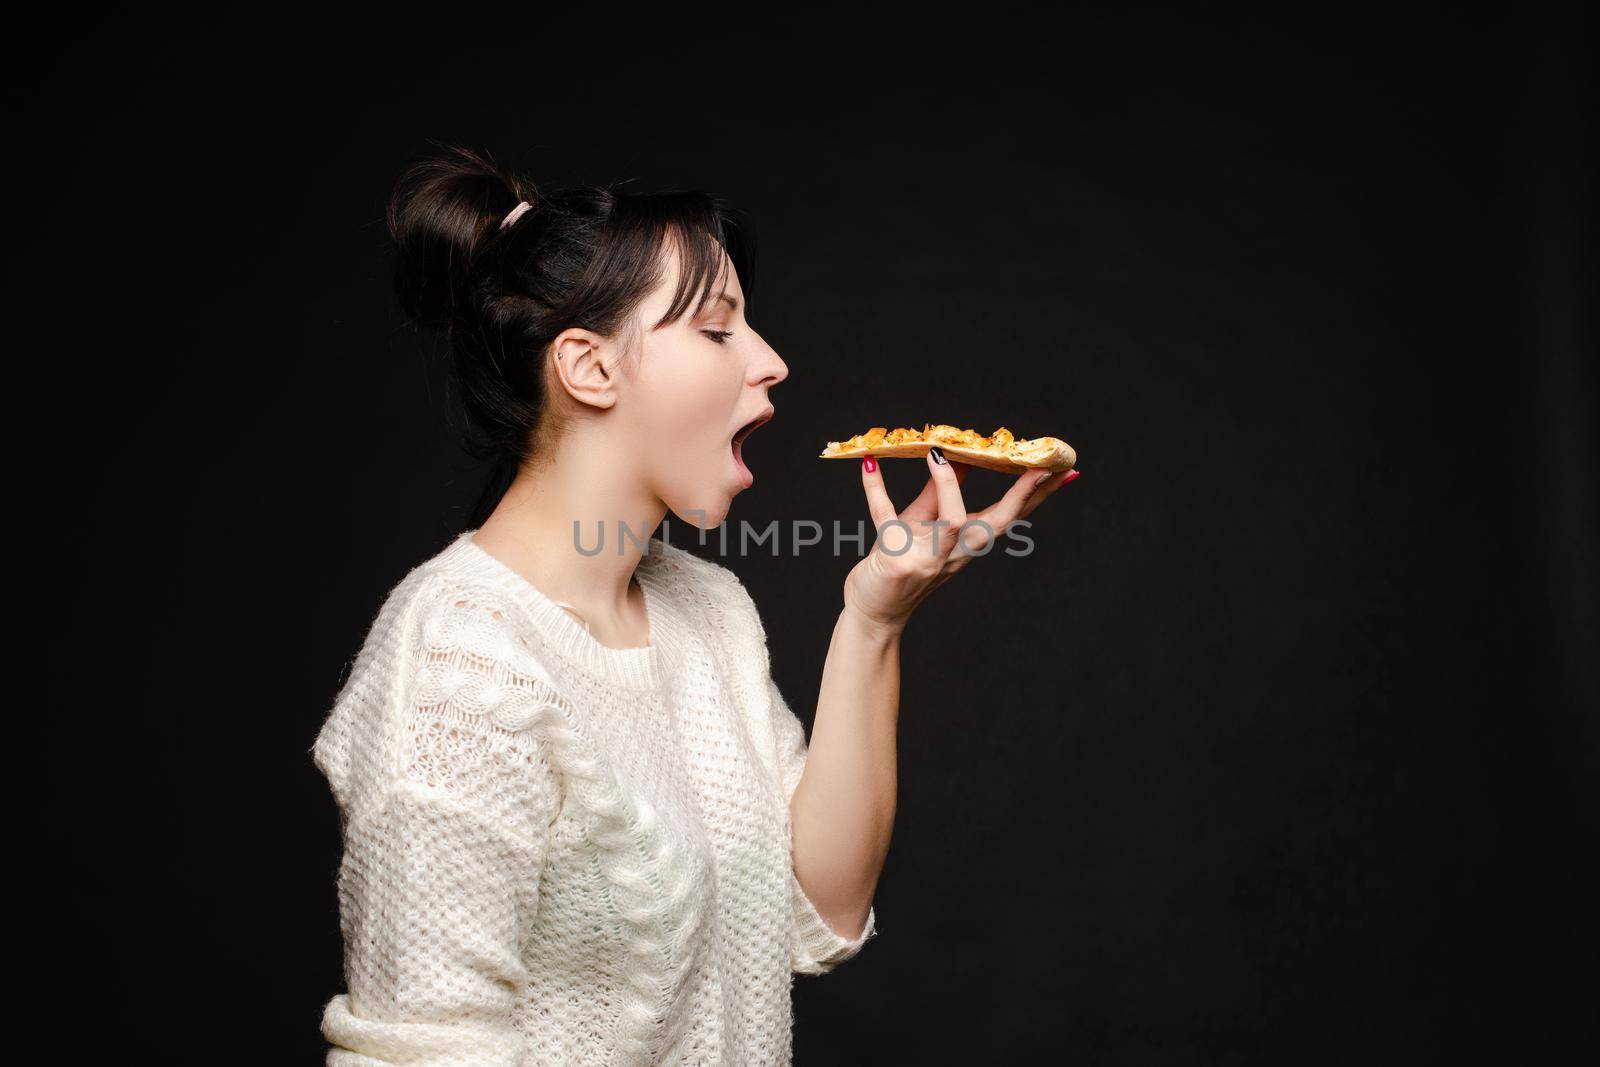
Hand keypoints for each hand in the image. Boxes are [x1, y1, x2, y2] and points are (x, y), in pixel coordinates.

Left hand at [842, 448, 1077, 631]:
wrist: (874, 611)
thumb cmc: (900, 562)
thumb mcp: (925, 523)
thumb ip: (941, 491)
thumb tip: (959, 453)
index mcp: (967, 542)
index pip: (1011, 515)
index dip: (1039, 494)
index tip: (1064, 471)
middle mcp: (955, 553)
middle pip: (997, 522)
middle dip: (1022, 495)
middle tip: (1041, 467)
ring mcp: (927, 559)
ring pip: (951, 524)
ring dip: (947, 486)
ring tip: (936, 453)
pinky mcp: (896, 562)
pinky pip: (886, 521)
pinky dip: (876, 492)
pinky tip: (869, 467)